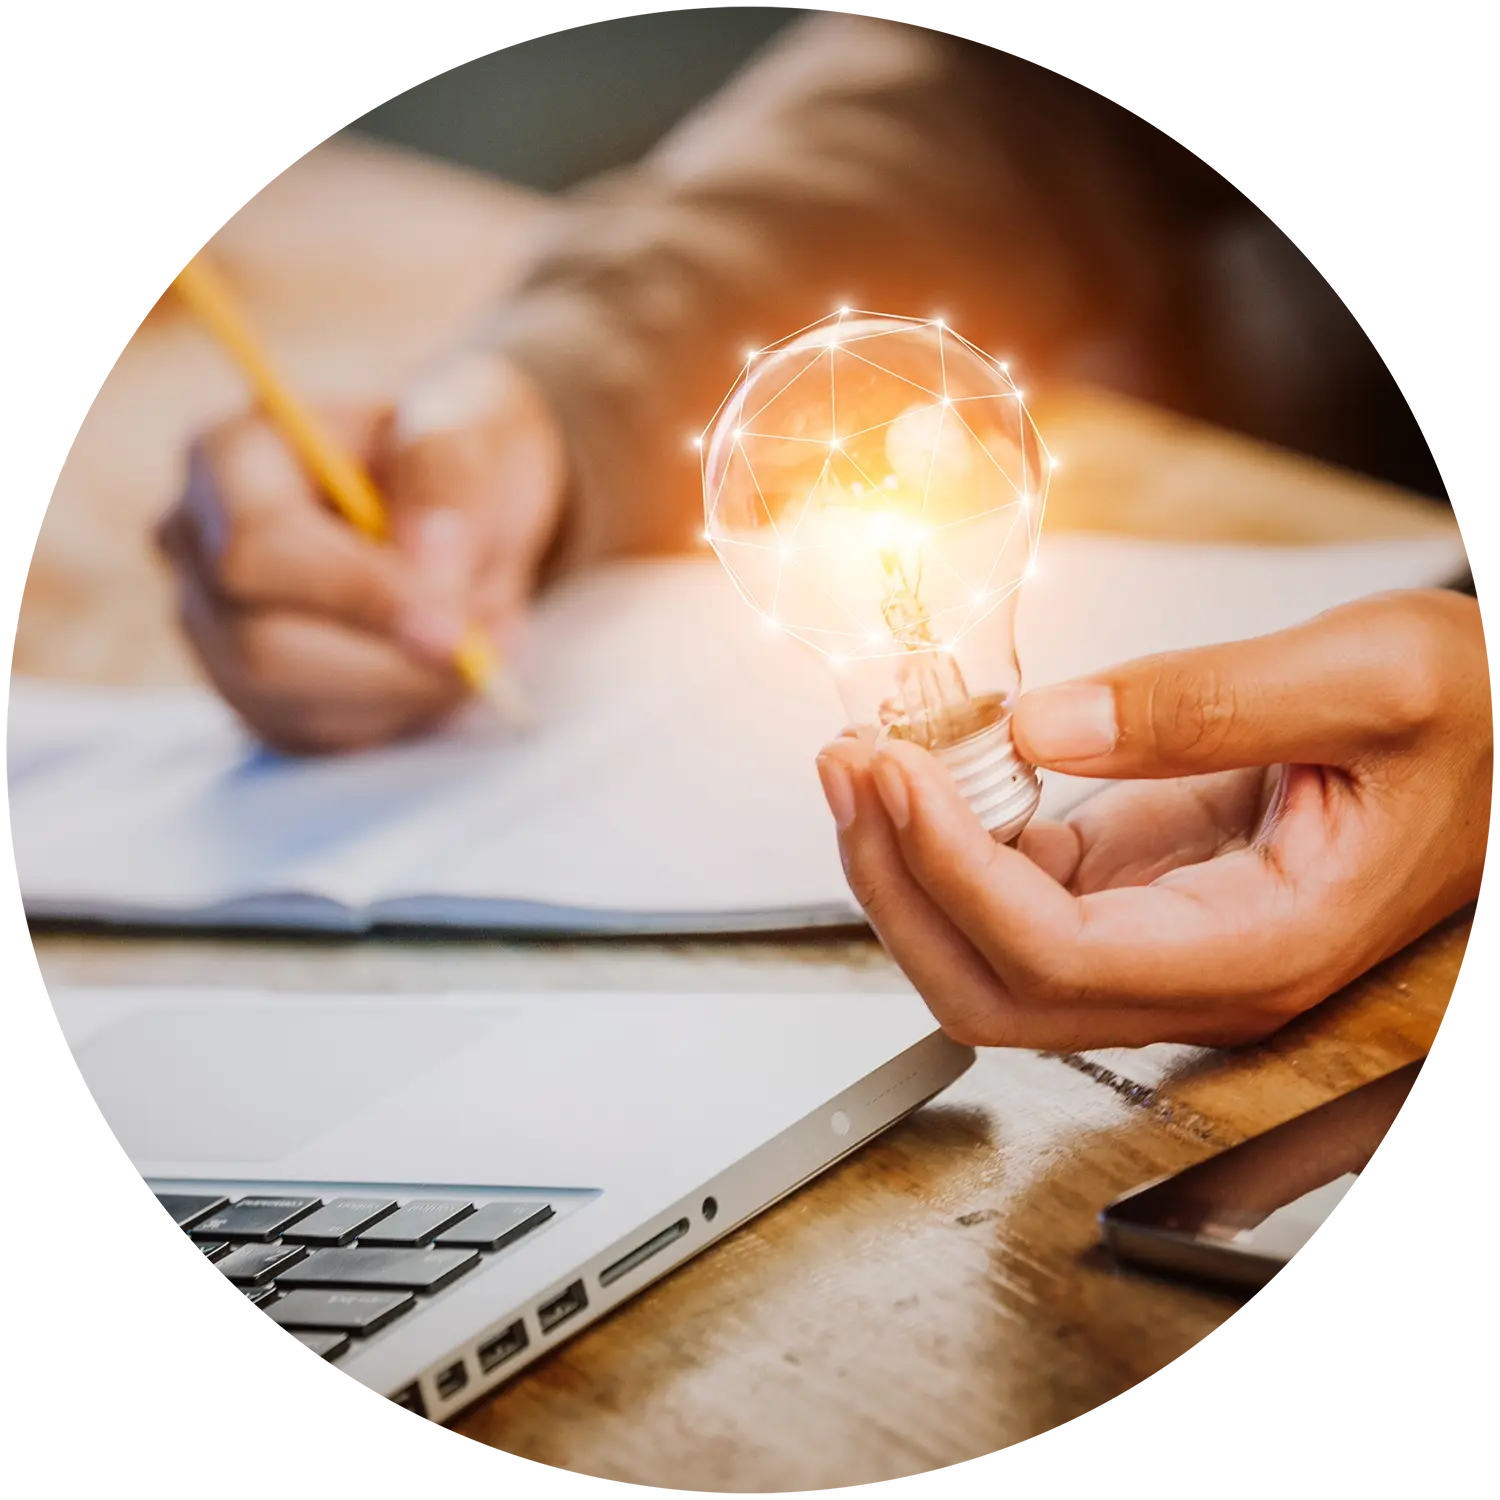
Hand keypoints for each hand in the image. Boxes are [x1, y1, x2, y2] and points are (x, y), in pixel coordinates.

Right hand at [156, 351, 565, 752]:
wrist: (459, 506)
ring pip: (289, 706)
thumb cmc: (451, 458)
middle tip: (484, 654)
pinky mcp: (249, 693)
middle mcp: (194, 545)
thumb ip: (447, 482)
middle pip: (260, 647)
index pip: (256, 549)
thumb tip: (424, 560)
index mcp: (228, 456)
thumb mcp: (470, 435)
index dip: (358, 597)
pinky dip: (394, 717)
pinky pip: (313, 737)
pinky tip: (439, 671)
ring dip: (403, 694)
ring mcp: (210, 628)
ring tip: (479, 647)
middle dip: (389, 666)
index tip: (452, 627)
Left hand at [816, 590, 1493, 1050]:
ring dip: (909, 864)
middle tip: (849, 772)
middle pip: (995, 988)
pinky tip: (931, 762)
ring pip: (989, 950)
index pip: (1058, 959)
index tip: (894, 775)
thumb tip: (1039, 725)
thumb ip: (1201, 703)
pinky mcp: (1139, 885)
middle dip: (900, 888)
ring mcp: (1159, 934)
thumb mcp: (1367, 678)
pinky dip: (954, 833)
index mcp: (1263, 949)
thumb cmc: (1482, 724)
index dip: (954, 874)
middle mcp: (1197, 967)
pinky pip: (1017, 888)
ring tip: (864, 758)